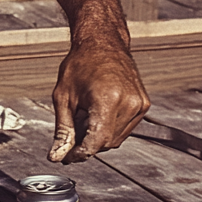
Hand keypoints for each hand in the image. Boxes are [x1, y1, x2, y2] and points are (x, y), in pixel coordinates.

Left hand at [48, 39, 149, 162]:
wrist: (102, 43)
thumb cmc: (81, 64)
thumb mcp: (63, 97)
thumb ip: (63, 130)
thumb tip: (57, 155)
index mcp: (108, 99)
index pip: (97, 141)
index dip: (80, 153)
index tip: (67, 157)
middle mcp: (129, 102)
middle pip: (106, 143)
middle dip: (86, 143)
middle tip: (71, 129)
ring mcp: (139, 104)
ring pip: (116, 140)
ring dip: (98, 136)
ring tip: (85, 115)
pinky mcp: (144, 105)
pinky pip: (124, 130)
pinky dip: (109, 128)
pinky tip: (97, 112)